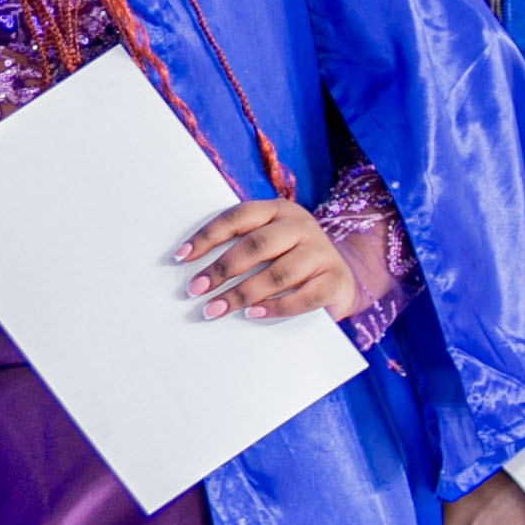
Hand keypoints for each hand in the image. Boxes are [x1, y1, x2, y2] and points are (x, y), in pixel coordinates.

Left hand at [178, 197, 357, 323]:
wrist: (343, 275)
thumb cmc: (292, 258)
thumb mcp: (271, 243)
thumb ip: (243, 247)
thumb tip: (198, 272)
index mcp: (278, 210)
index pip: (237, 217)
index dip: (207, 236)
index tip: (181, 257)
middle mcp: (300, 226)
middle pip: (256, 245)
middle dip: (222, 269)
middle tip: (196, 289)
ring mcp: (320, 252)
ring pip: (277, 273)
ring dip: (242, 293)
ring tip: (216, 309)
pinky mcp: (334, 279)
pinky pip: (303, 297)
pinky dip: (276, 307)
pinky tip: (253, 314)